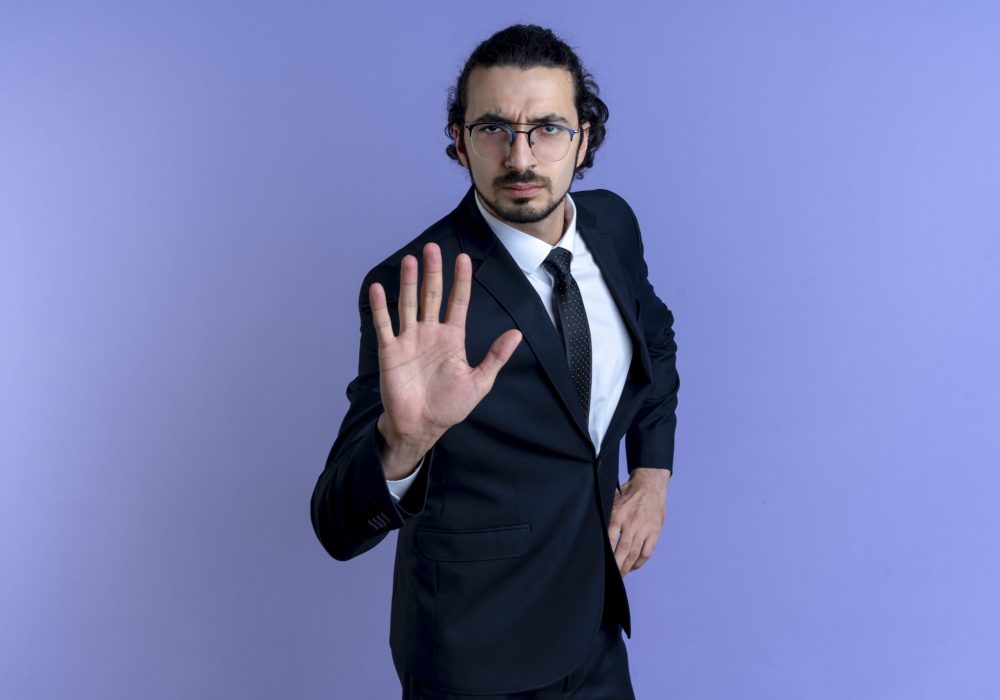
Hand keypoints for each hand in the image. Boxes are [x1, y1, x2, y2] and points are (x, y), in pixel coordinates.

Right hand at [370, 242, 522, 477]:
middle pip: (432, 296)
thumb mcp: (479, 383)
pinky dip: (381, 307)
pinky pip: (385, 325)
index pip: (458, 302)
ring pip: (409, 304)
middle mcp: (430, 333)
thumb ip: (496, 357)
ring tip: (410, 260)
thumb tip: (517, 334)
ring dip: (409, 282)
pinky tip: (379, 288)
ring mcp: (409, 340)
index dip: (461, 281)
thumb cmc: (449, 406)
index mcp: (452, 338)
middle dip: (433, 272)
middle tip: (433, 248)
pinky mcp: (391, 352)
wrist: (421, 427)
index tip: (464, 259)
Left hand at [608, 468, 669, 576]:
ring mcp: (645, 528)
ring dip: (627, 567)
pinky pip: (647, 552)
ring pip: (635, 553)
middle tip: (611, 578)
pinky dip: (640, 562)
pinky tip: (633, 566)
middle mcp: (632, 523)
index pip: (610, 538)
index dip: (606, 553)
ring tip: (621, 576)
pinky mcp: (655, 532)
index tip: (601, 565)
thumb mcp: (612, 498)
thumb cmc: (628, 493)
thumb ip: (605, 513)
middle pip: (623, 549)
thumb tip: (592, 527)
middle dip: (617, 566)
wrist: (650, 485)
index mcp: (619, 515)